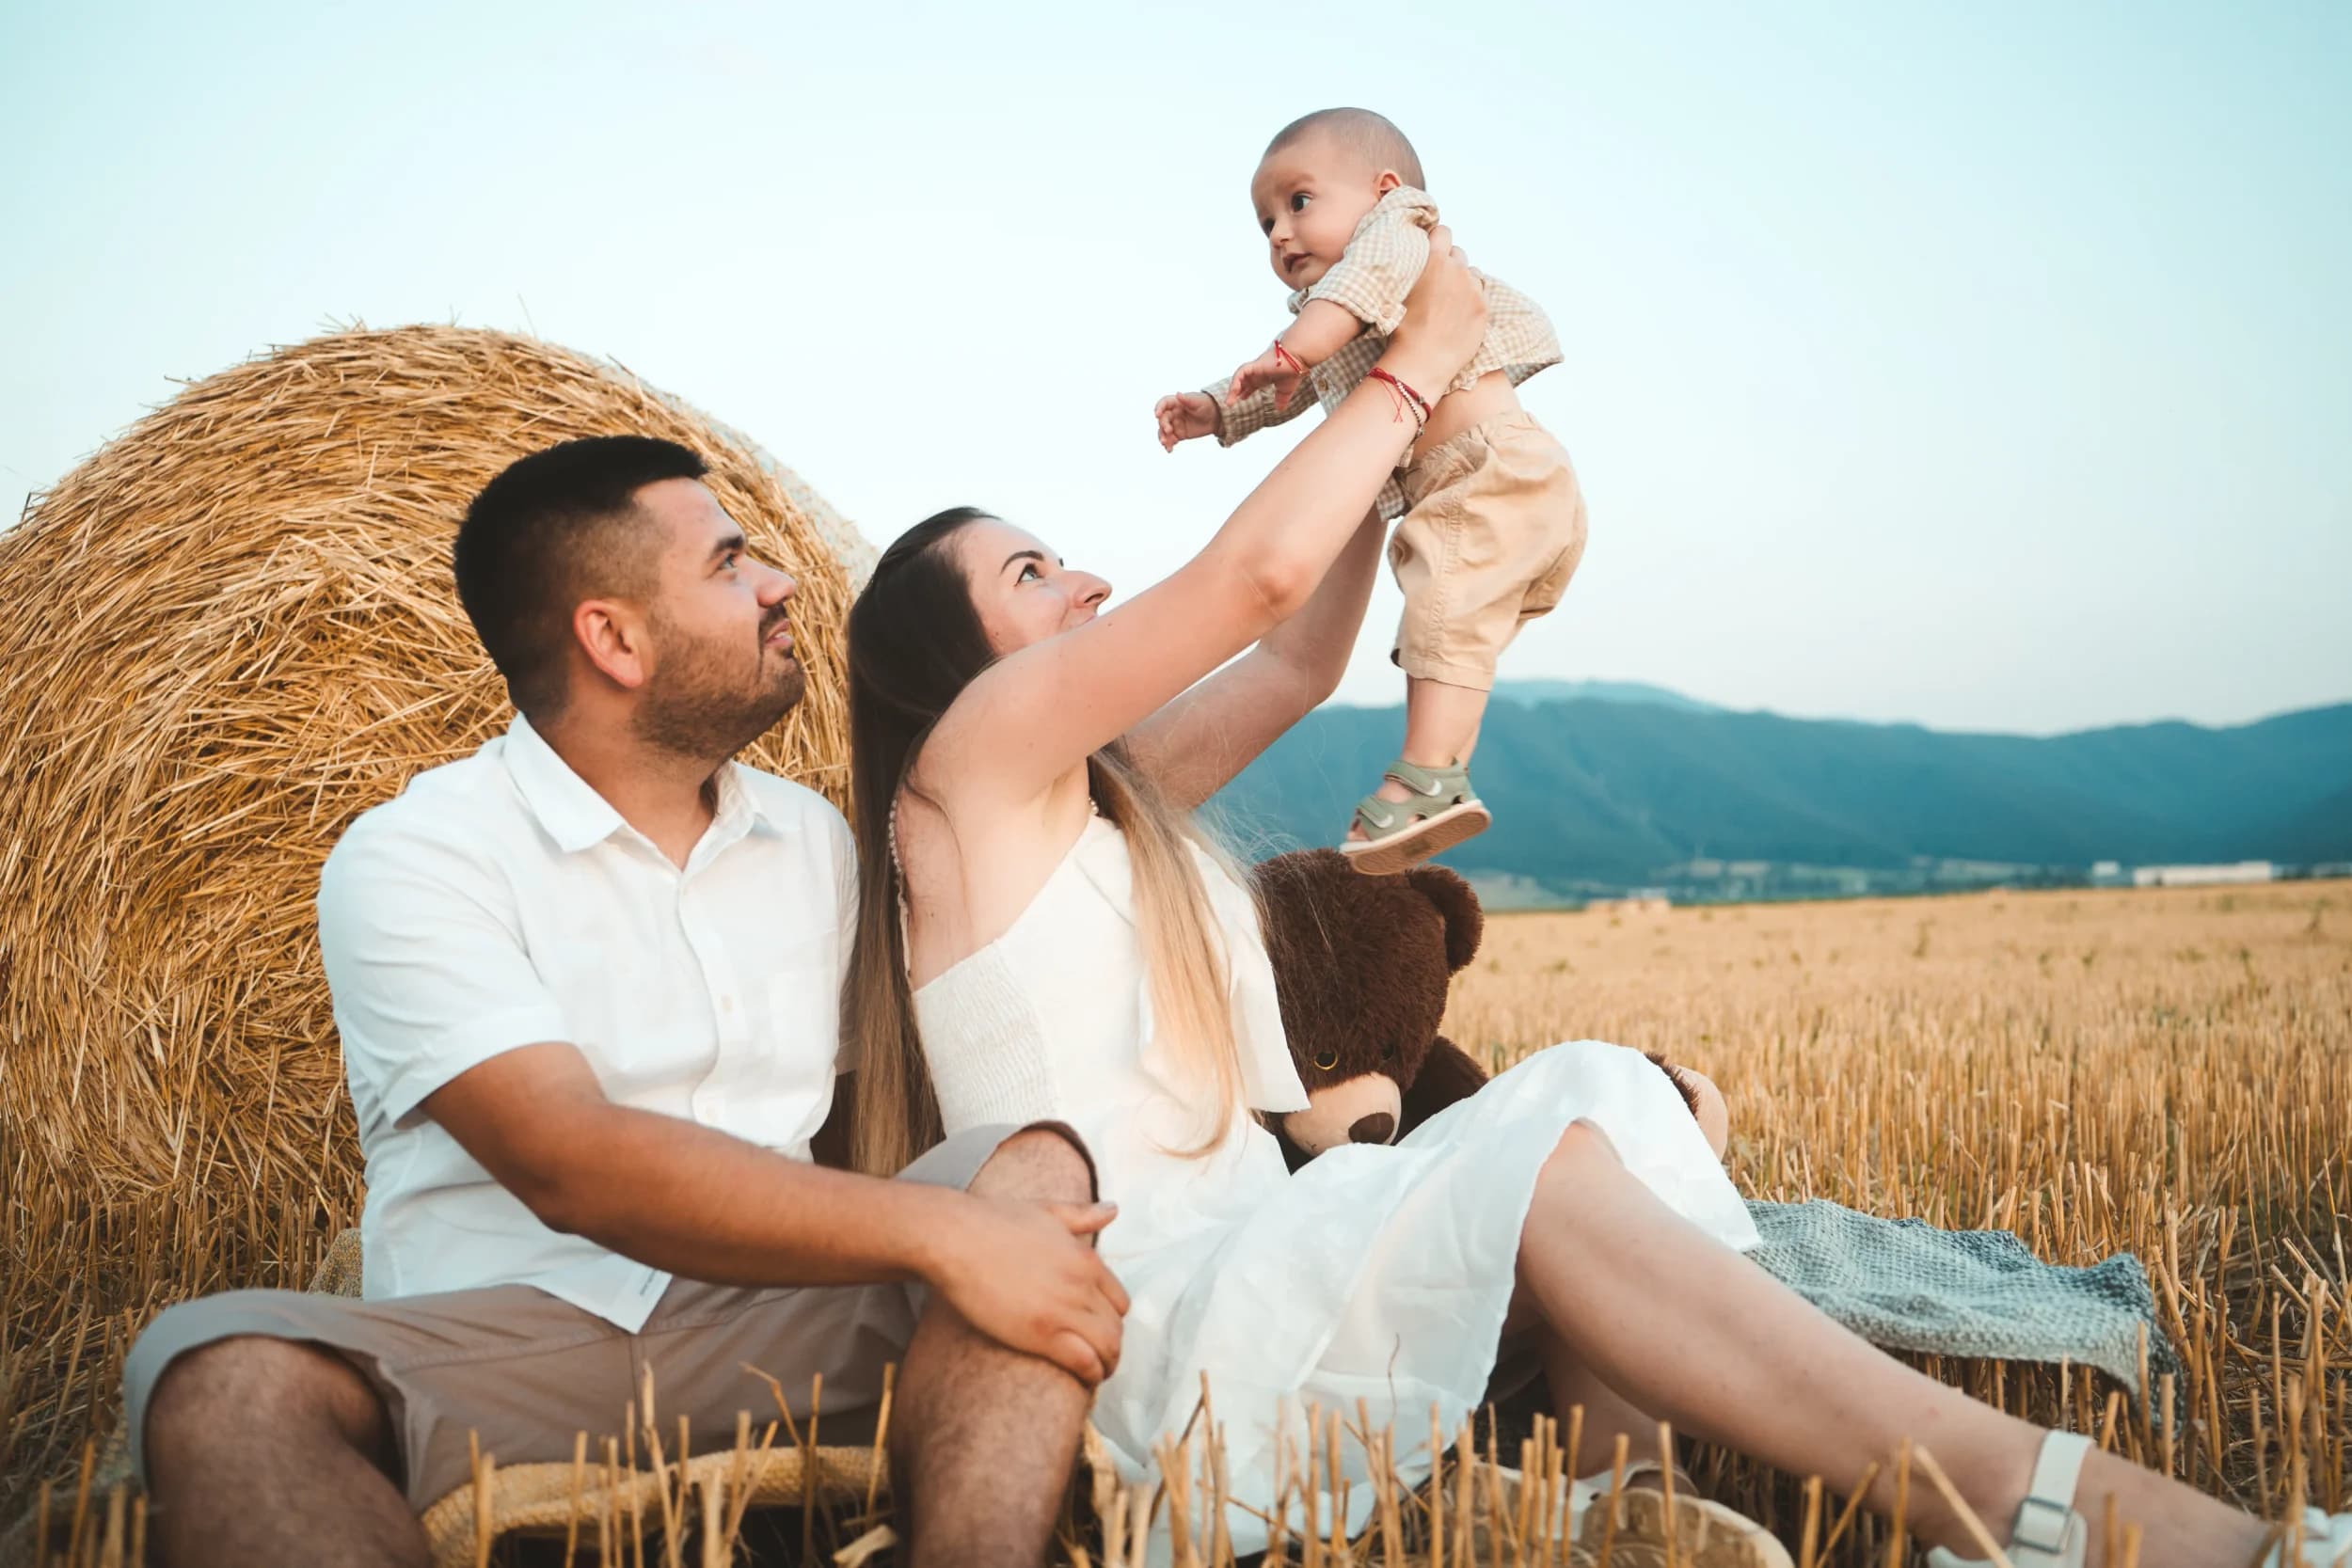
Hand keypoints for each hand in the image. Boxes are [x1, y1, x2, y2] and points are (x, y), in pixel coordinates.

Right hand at [927, 1195, 1129, 1384]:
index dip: (1112, 1320)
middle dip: (1111, 1347)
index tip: (1100, 1331)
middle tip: (1099, 1359)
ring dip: (1106, 1365)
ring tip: (1096, 1374)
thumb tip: (1113, 1209)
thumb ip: (1083, 1214)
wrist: (955, 1238)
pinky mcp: (1042, 1334)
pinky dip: (1090, 1375)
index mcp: (1085, 1258)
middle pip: (1115, 1328)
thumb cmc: (993, 1222)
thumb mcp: (1047, 1211)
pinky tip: (1084, 1381)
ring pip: (1107, 1347)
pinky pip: (1084, 1362)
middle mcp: (1082, 1285)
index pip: (1120, 1301)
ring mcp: (1063, 1310)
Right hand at [1153, 391, 1218, 452]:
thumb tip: (1178, 394)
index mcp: (1176, 403)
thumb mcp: (1198, 402)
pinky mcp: (1179, 434)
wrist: (1215, 417)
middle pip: (1163, 419)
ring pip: (1164, 431)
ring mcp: (1175, 424)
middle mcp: (1173, 413)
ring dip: (1163, 437)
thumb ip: (1187, 400)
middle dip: (1163, 425)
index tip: (1157, 415)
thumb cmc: (1206, 404)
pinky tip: (1169, 450)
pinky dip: (1169, 445)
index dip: (1159, 408)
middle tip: (1169, 431)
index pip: (1164, 404)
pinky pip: (1171, 440)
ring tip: (1165, 444)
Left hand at [1226, 343, 1305, 413]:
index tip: (1242, 398)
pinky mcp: (1254, 366)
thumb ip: (1281, 399)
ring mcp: (1256, 368)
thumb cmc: (1294, 370)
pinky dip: (1235, 384)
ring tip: (1229, 403)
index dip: (1247, 391)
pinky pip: (1240, 374)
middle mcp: (1259, 371)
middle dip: (1236, 391)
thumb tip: (1279, 409)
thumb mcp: (1285, 390)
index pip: (1253, 383)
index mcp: (1266, 375)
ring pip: (1239, 377)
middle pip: (1243, 381)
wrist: (1297, 359)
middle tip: (1230, 402)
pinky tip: (1234, 393)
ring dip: (1233, 390)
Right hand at [1382, 223, 1485, 396]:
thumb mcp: (1396, 291)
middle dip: (1450, 262)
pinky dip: (1473, 298)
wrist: (1422, 361)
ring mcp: (1473, 289)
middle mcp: (1457, 269)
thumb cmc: (1401, 329)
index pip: (1443, 232)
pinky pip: (1481, 293)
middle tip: (1438, 281)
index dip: (1437, 239)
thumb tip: (1410, 258)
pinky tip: (1460, 313)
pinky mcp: (1483, 308)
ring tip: (1450, 299)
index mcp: (1434, 261)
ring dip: (1463, 280)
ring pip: (1472, 272)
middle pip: (1458, 253)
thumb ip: (1409, 269)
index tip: (1433, 249)